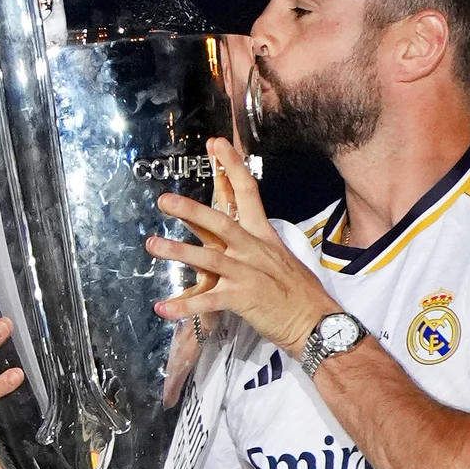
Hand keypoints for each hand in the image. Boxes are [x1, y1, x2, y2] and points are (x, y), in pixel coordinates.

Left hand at [146, 137, 340, 356]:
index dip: (232, 167)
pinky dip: (184, 306)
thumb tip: (237, 235)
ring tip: (152, 244)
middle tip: (164, 199)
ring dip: (177, 251)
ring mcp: (247, 274)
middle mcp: (254, 250)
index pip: (248, 192)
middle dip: (190, 210)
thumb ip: (256, 245)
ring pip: (208, 258)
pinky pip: (207, 302)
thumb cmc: (300, 293)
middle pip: (220, 222)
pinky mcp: (242, 299)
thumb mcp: (280, 259)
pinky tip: (162, 308)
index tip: (217, 145)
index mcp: (264, 236)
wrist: (317, 323)